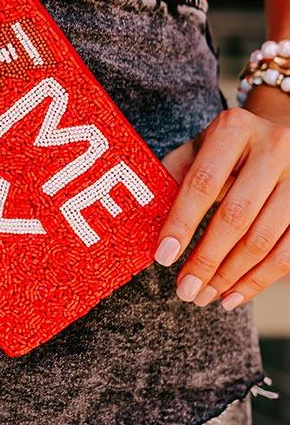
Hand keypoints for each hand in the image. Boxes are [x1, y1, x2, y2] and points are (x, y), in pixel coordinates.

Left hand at [157, 85, 289, 310]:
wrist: (278, 136)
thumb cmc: (228, 149)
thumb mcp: (199, 148)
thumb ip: (174, 176)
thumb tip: (148, 220)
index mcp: (235, 129)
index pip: (203, 183)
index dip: (182, 223)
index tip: (163, 257)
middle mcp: (273, 147)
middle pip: (236, 216)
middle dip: (207, 260)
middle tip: (185, 289)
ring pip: (263, 239)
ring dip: (231, 276)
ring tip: (204, 296)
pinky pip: (288, 252)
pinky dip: (258, 280)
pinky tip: (233, 295)